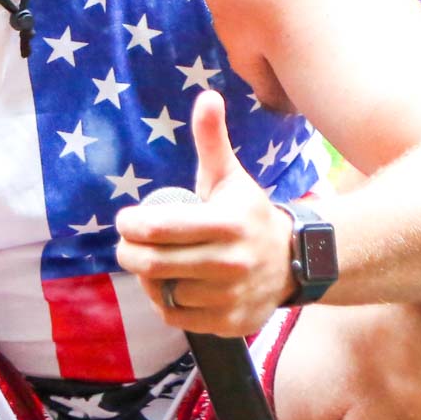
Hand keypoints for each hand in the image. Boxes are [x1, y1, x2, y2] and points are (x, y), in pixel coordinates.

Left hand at [114, 91, 296, 337]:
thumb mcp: (230, 177)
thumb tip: (207, 95)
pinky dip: (165, 302)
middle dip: (128, 253)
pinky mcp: (228, 324)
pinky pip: (176, 316)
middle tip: (126, 245)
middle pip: (152, 264)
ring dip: (148, 279)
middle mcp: (231, 263)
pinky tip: (171, 286)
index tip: (126, 221)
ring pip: (162, 291)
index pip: (158, 227)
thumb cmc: (248, 215)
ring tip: (152, 264)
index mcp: (228, 223)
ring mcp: (230, 297)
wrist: (294, 261)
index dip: (130, 225)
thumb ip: (213, 140)